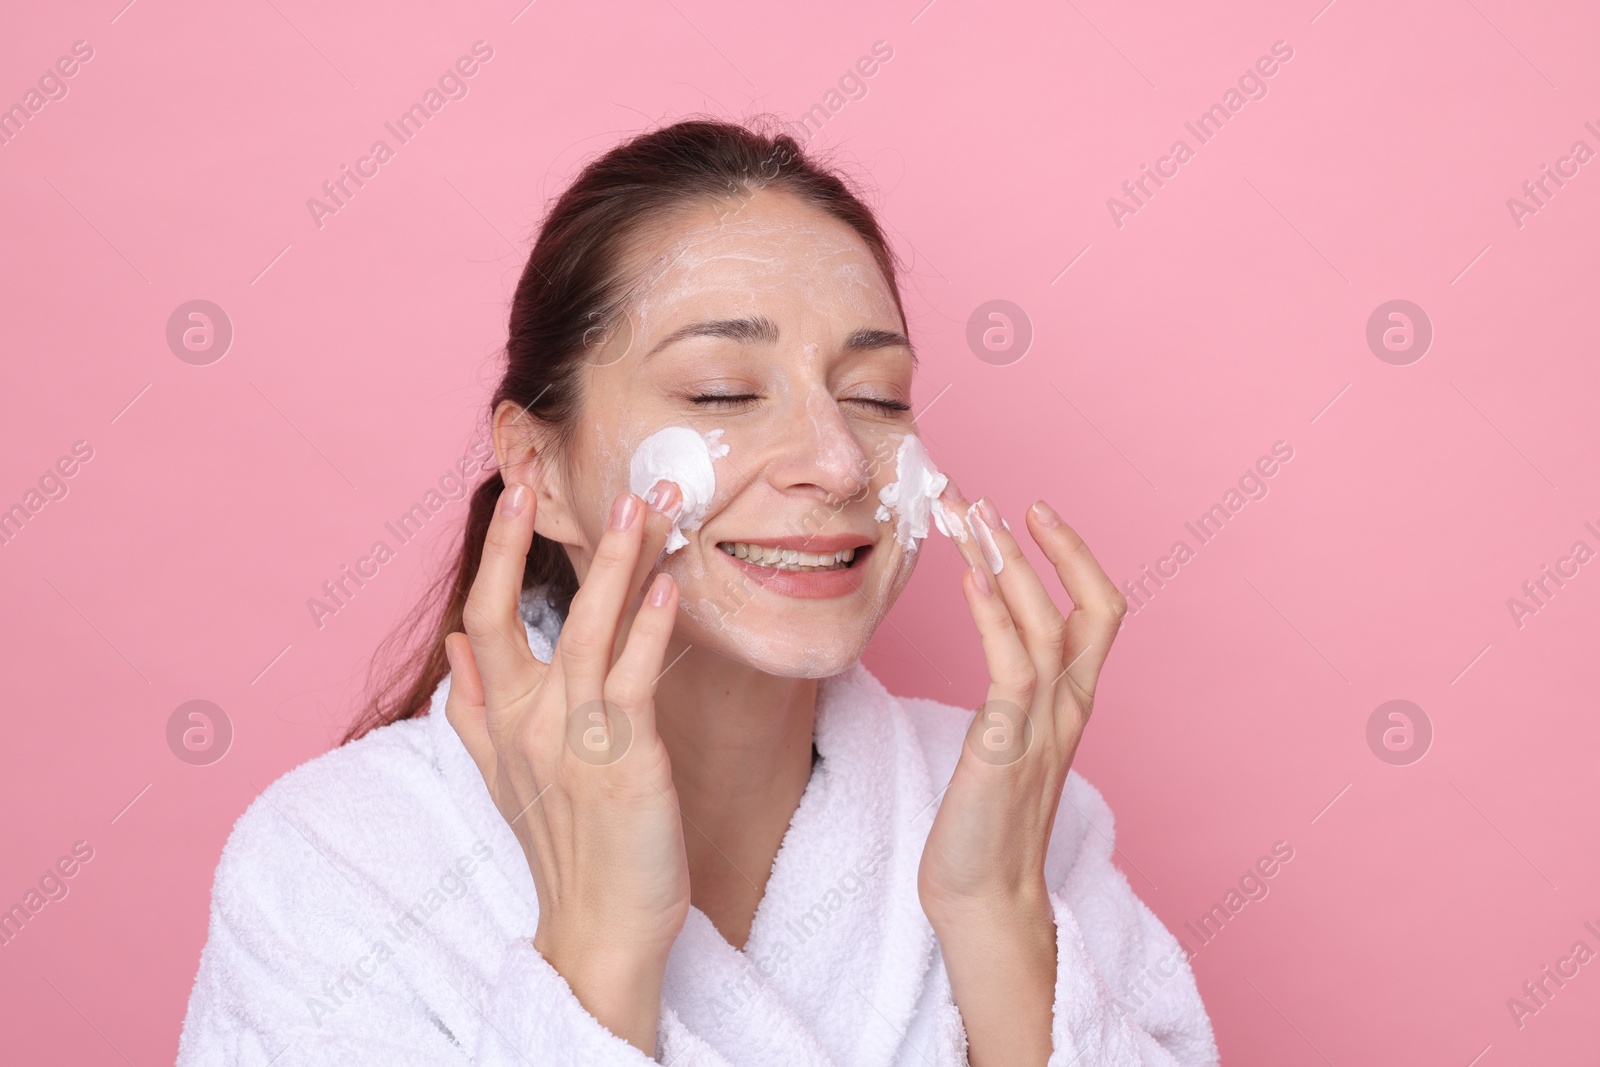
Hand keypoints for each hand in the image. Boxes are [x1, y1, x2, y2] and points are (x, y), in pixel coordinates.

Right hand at [443, 475, 688, 1051]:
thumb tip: (454, 643)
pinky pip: (633, 682)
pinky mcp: (624, 763)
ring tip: (643, 505)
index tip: (515, 492)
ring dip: (615, 564)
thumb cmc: (563, 851)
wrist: (597, 930)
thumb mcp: (503, 777)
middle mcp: (527, 724)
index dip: (495, 553)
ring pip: (585, 632)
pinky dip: (649, 630)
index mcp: (498, 721)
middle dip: (537, 541)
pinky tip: (669, 587)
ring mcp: (573, 741)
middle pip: (521, 613)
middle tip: (563, 474)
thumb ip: (473, 708)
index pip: (482, 618)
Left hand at [916, 486, 1126, 1066]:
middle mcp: (1068, 710)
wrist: (983, 901)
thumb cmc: (984, 825)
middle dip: (1052, 547)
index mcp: (1072, 706)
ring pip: (1047, 625)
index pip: (1099, 614)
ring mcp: (1042, 729)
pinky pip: (1012, 667)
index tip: (1034, 514)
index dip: (1075, 558)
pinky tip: (967, 578)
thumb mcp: (1006, 744)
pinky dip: (993, 615)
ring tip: (972, 517)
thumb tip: (991, 640)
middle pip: (1094, 609)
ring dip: (1009, 566)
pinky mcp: (1006, 748)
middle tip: (998, 499)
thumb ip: (1012, 695)